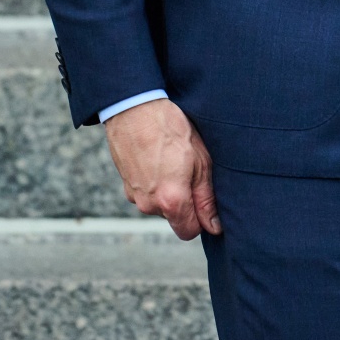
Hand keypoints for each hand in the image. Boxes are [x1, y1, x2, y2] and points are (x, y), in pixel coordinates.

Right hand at [103, 97, 221, 240]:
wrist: (134, 107)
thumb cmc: (170, 128)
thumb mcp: (200, 161)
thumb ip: (206, 198)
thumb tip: (214, 226)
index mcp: (171, 201)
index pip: (189, 232)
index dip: (199, 217)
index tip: (202, 196)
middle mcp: (149, 205)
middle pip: (173, 217)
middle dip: (183, 200)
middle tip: (187, 169)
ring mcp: (134, 196)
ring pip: (158, 204)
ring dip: (167, 190)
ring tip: (169, 160)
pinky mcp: (125, 185)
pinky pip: (146, 193)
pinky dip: (152, 182)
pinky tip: (155, 159)